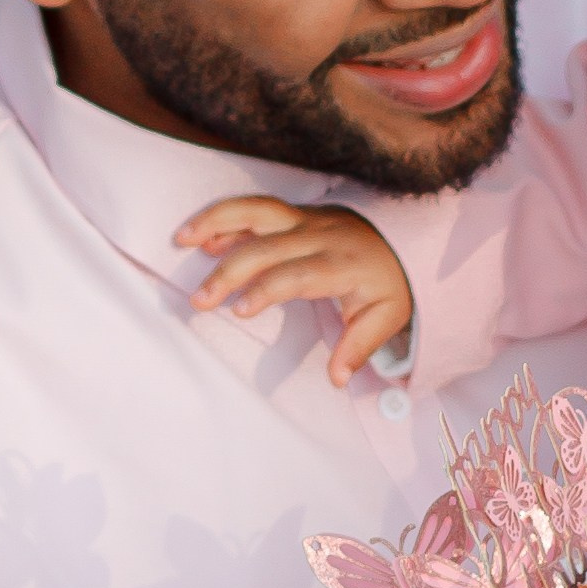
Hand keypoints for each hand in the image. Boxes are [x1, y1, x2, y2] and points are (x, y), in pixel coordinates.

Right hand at [175, 196, 413, 385]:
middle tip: (199, 298)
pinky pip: (256, 208)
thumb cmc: (389, 283)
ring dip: (217, 222)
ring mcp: (305, 219)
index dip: (266, 289)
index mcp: (341, 264)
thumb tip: (338, 379)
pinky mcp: (294, 212)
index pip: (297, 274)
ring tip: (182, 239)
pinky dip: (225, 217)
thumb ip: (359, 346)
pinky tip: (199, 235)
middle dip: (229, 270)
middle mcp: (319, 235)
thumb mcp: (387, 316)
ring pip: (257, 212)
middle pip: (267, 246)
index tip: (239, 310)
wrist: (404, 238)